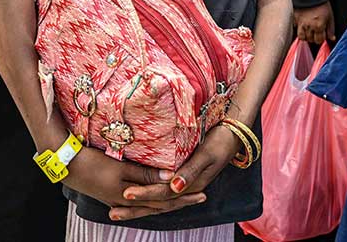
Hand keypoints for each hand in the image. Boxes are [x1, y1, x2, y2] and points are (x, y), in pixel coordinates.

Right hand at [63, 147, 206, 221]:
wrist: (66, 165)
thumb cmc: (93, 163)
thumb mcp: (120, 167)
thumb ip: (145, 174)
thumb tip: (172, 178)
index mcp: (132, 196)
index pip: (164, 200)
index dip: (184, 197)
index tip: (202, 193)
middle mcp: (127, 201)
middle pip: (160, 204)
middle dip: (180, 202)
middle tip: (200, 198)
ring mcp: (118, 199)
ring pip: (149, 204)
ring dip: (166, 201)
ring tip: (181, 198)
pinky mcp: (111, 194)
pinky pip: (139, 200)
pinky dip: (151, 199)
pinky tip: (152, 197)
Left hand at [110, 122, 239, 220]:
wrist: (233, 133)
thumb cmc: (220, 141)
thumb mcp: (206, 155)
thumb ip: (190, 170)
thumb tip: (174, 187)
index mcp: (191, 184)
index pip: (163, 193)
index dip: (144, 194)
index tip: (125, 194)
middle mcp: (186, 187)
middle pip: (157, 202)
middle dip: (135, 208)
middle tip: (113, 213)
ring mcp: (184, 183)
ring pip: (158, 200)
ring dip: (139, 206)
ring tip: (118, 209)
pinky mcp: (182, 177)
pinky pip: (162, 191)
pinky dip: (148, 196)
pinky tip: (136, 197)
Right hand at [294, 2, 334, 43]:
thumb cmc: (321, 4)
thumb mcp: (330, 16)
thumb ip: (331, 29)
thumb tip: (332, 38)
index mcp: (319, 26)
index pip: (319, 40)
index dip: (321, 38)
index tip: (322, 35)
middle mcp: (309, 27)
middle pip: (310, 40)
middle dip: (314, 38)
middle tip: (316, 32)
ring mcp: (301, 24)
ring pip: (302, 37)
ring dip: (306, 36)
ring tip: (309, 31)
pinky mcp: (295, 19)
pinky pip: (296, 29)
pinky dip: (300, 29)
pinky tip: (303, 26)